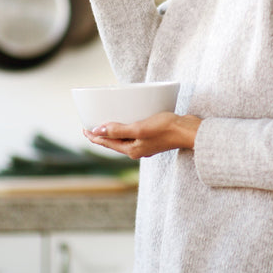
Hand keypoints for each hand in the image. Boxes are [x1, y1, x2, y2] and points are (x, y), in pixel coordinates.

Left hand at [85, 112, 201, 159]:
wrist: (189, 131)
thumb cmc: (166, 129)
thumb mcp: (140, 128)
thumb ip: (118, 130)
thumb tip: (97, 130)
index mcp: (132, 150)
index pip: (107, 143)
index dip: (94, 136)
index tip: (83, 128)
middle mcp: (137, 150)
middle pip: (113, 142)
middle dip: (101, 135)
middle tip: (90, 126)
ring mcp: (145, 145)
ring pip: (123, 140)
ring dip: (112, 133)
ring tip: (104, 125)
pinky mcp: (153, 139)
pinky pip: (133, 135)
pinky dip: (125, 130)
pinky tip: (127, 123)